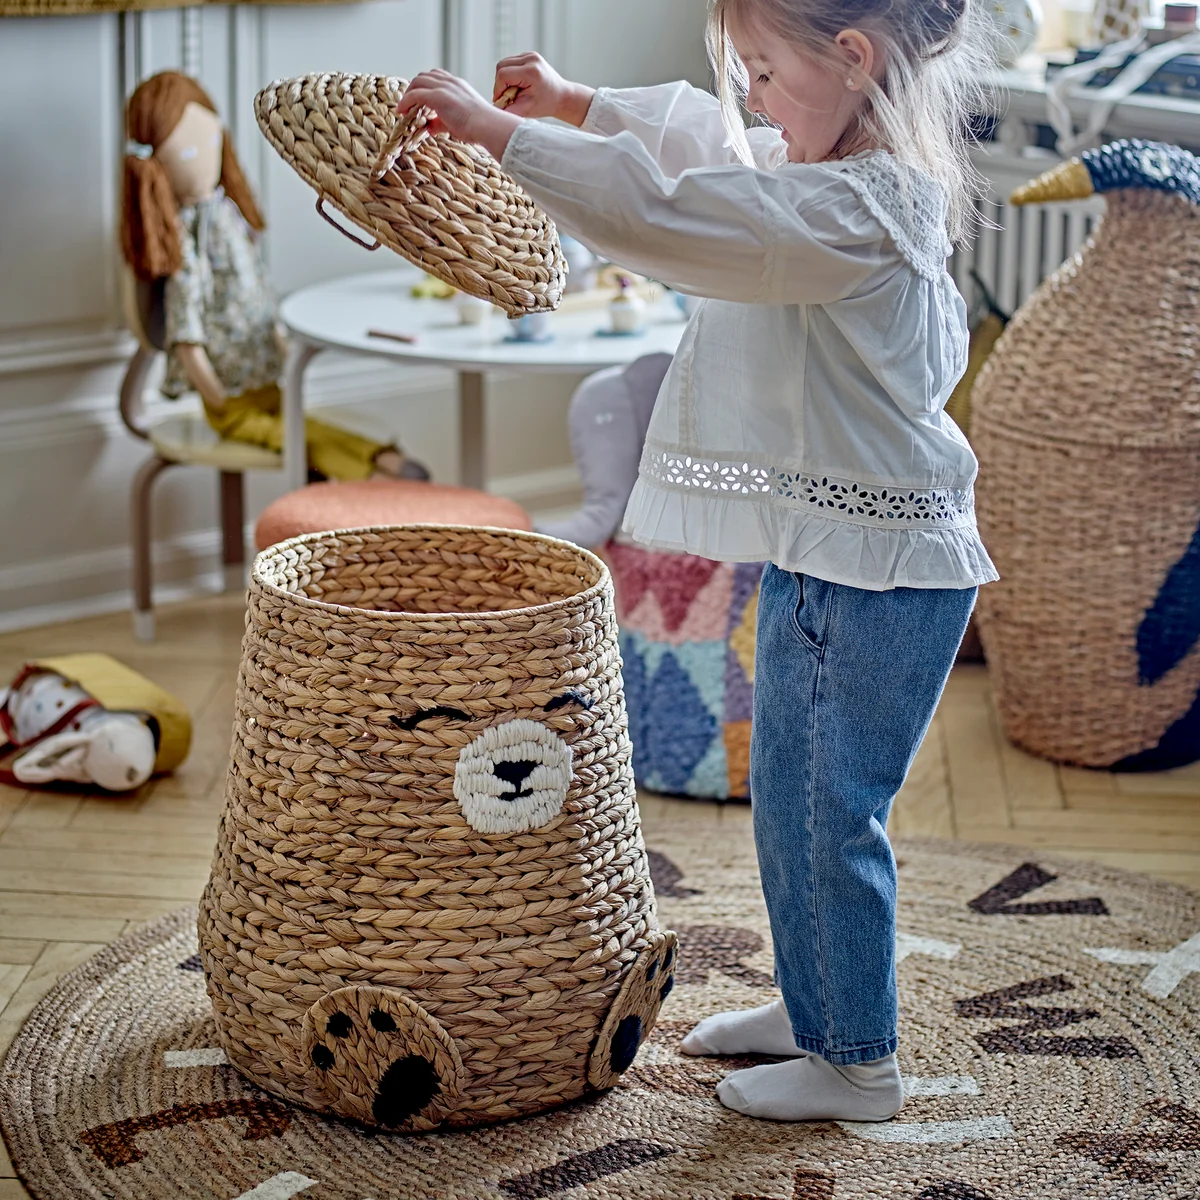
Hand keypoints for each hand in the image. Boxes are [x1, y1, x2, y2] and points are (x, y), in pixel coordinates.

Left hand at [396, 69, 520, 161]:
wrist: (487, 126)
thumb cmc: (478, 127)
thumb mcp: (457, 122)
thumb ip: (441, 122)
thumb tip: (429, 128)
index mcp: (457, 85)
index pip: (436, 77)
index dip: (425, 86)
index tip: (418, 99)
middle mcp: (449, 82)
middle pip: (424, 76)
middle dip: (413, 88)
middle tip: (408, 104)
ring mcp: (443, 87)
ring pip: (417, 82)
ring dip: (408, 94)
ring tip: (403, 108)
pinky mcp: (437, 96)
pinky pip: (414, 94)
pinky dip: (405, 101)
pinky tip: (402, 111)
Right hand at [493, 52, 594, 125]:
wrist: (561, 96)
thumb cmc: (546, 105)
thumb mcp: (526, 110)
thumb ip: (508, 109)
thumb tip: (493, 108)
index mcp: (531, 71)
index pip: (503, 75)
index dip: (498, 89)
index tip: (501, 101)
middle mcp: (531, 59)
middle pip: (501, 66)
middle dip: (500, 83)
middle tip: (507, 96)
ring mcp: (530, 55)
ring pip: (504, 63)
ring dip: (504, 78)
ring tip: (513, 91)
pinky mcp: (529, 55)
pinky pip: (511, 62)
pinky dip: (510, 73)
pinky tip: (518, 84)